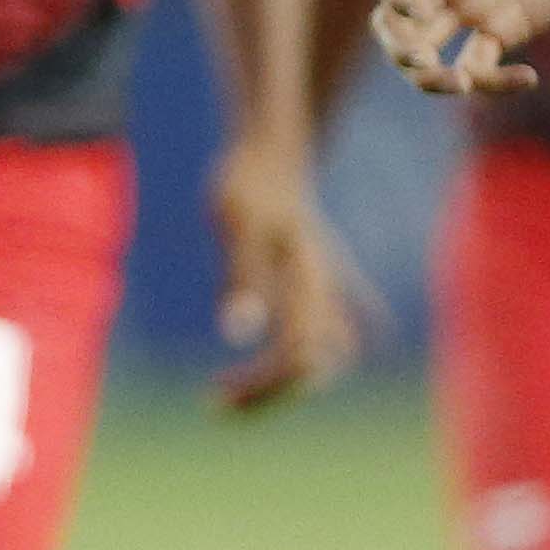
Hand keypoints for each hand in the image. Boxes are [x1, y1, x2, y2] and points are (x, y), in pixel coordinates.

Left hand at [208, 144, 367, 411]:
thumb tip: (237, 334)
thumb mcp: (237, 227)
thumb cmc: (249, 183)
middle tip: (218, 404)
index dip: (263, 387)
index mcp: (309, 286)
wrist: (273, 145)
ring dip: (283, 380)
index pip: (299, 358)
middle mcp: (326, 293)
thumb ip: (241, 279)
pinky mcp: (317, 280)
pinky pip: (331, 329)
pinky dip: (309, 355)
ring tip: (232, 394)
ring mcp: (327, 287)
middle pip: (313, 367)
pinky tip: (303, 370)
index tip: (217, 395)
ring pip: (325, 354)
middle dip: (270, 395)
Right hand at [367, 0, 549, 96]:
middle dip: (399, 47)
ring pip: (427, 55)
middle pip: (393, 23)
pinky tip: (530, 78)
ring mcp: (473, 5)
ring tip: (463, 84)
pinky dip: (492, 83)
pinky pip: (481, 66)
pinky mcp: (507, 28)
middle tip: (427, 63)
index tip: (422, 6)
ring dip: (430, 78)